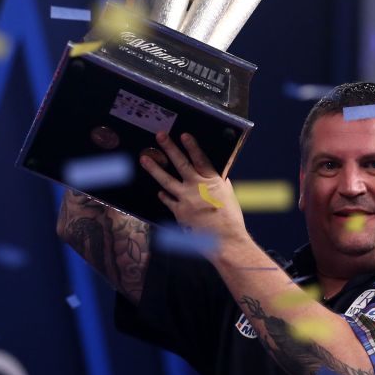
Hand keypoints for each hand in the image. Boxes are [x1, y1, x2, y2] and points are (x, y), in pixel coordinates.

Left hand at [139, 131, 247, 251]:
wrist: (224, 240)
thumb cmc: (231, 218)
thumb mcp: (229, 196)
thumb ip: (221, 184)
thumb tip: (219, 175)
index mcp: (212, 181)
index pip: (200, 158)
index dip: (192, 146)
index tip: (183, 135)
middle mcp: (197, 186)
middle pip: (180, 164)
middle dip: (169, 148)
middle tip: (160, 136)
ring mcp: (186, 199)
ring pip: (166, 180)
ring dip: (154, 168)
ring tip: (144, 159)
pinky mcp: (179, 212)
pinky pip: (168, 200)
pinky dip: (164, 196)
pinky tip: (159, 192)